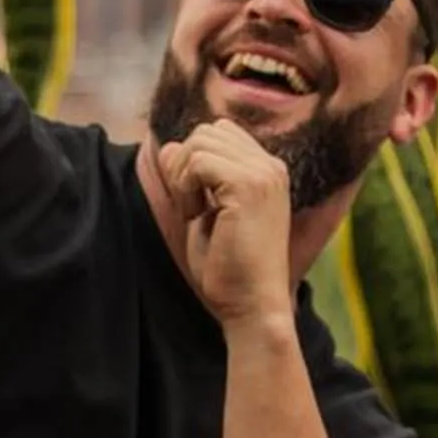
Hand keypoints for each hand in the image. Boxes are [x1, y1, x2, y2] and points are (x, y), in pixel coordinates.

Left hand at [159, 120, 295, 334]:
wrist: (252, 305)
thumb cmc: (229, 268)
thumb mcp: (206, 211)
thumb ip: (192, 176)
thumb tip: (168, 147)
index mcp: (267, 170)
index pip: (219, 133)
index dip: (195, 162)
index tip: (199, 204)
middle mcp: (270, 166)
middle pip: (206, 132)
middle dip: (186, 166)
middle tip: (193, 209)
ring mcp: (263, 173)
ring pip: (199, 142)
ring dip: (184, 178)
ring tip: (196, 213)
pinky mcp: (248, 186)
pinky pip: (196, 162)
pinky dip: (185, 188)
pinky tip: (196, 216)